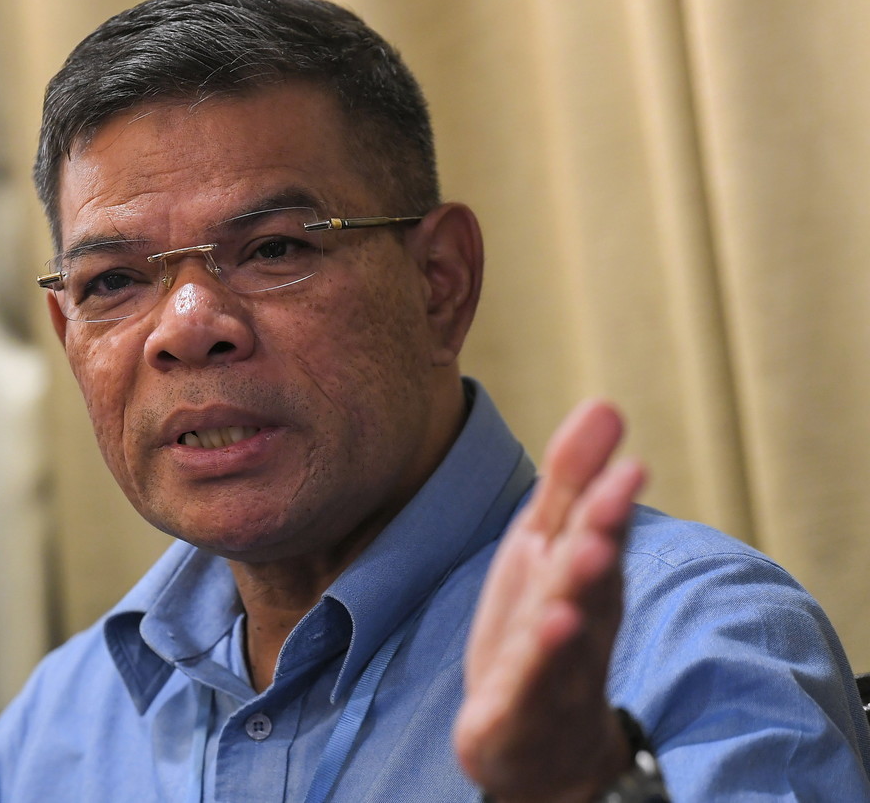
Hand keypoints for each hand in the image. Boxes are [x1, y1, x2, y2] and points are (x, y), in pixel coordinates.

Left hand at [454, 400, 645, 801]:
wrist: (538, 745)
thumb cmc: (545, 628)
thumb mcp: (546, 546)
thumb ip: (572, 482)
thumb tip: (605, 403)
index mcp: (583, 576)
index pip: (599, 533)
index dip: (610, 500)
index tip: (628, 464)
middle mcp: (581, 619)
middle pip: (591, 575)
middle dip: (602, 533)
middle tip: (614, 493)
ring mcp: (555, 669)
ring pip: (569, 628)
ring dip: (577, 591)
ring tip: (584, 552)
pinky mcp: (519, 712)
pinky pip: (531, 686)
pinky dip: (539, 660)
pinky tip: (550, 626)